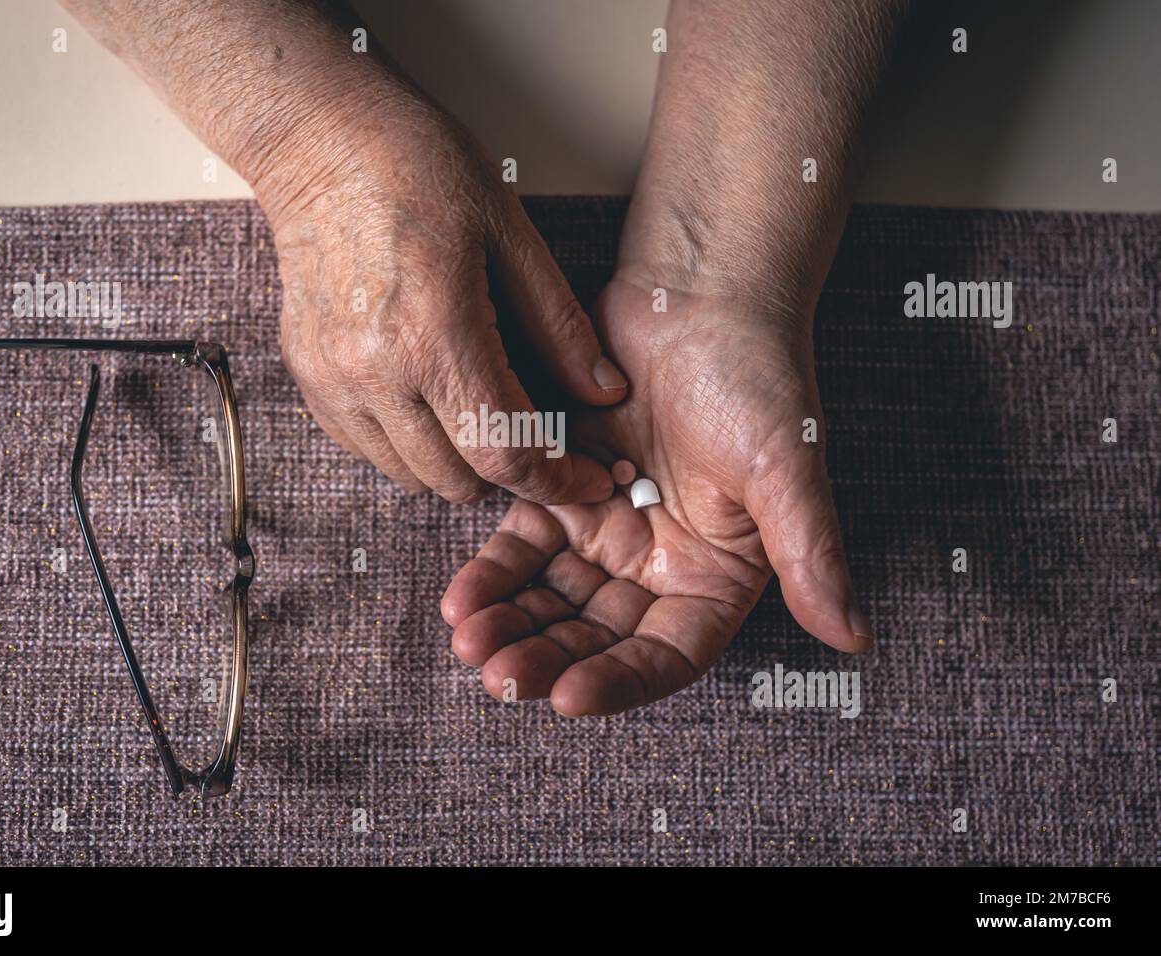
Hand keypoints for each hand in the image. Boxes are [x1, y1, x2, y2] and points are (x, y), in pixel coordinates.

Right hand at [258, 85, 625, 503]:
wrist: (319, 139)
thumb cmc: (417, 168)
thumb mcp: (511, 235)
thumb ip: (560, 327)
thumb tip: (604, 392)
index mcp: (436, 334)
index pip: (505, 453)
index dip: (555, 481)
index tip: (583, 481)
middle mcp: (377, 371)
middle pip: (458, 479)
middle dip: (510, 473)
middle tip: (540, 441)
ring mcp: (334, 379)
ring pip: (409, 475)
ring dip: (456, 463)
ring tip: (483, 417)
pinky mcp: (308, 375)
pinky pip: (365, 449)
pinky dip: (406, 444)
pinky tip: (430, 399)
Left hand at [441, 276, 873, 715]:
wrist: (699, 293)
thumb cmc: (757, 375)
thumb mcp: (787, 467)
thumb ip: (808, 552)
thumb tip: (852, 636)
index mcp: (714, 575)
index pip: (664, 655)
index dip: (619, 682)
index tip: (569, 696)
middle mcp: (657, 564)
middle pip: (594, 637)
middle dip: (547, 659)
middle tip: (499, 676)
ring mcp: (603, 530)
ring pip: (549, 600)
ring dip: (510, 625)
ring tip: (468, 642)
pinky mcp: (557, 491)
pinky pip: (518, 546)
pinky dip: (490, 572)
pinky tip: (459, 596)